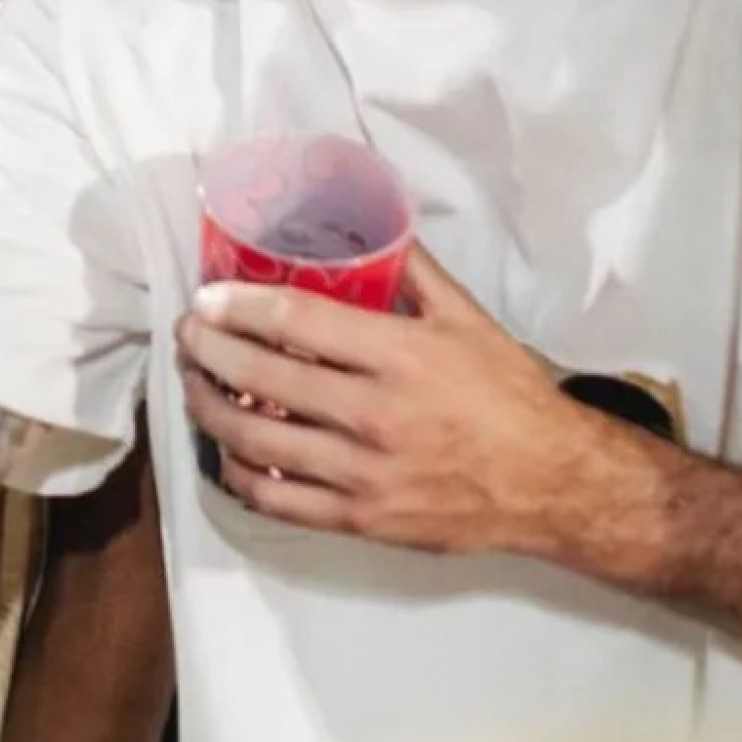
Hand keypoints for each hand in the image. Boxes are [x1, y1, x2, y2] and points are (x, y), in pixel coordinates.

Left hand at [176, 250, 662, 569]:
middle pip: (263, 379)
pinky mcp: (361, 520)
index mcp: (398, 355)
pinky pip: (279, 501)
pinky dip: (240, 473)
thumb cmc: (508, 394)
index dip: (241, 306)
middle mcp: (373, 415)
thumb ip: (412, 269)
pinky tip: (227, 449)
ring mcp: (363, 474)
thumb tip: (368, 222)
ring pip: (258, 443)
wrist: (552, 485)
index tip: (206, 296)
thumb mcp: (467, 316)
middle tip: (189, 333)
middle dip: (209, 351)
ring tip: (193, 385)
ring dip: (210, 409)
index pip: (297, 322)